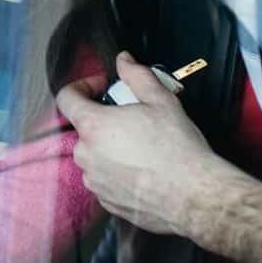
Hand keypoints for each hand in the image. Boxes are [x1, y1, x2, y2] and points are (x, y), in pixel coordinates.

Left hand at [55, 51, 240, 238]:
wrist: (194, 195)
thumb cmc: (178, 148)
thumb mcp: (161, 100)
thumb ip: (136, 75)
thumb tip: (124, 61)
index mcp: (93, 126)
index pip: (66, 98)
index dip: (83, 86)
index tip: (102, 87)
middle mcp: (87, 155)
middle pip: (84, 128)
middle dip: (105, 119)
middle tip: (133, 117)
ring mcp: (95, 181)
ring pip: (94, 156)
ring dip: (110, 147)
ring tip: (141, 146)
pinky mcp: (107, 202)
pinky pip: (105, 180)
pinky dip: (117, 172)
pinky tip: (143, 169)